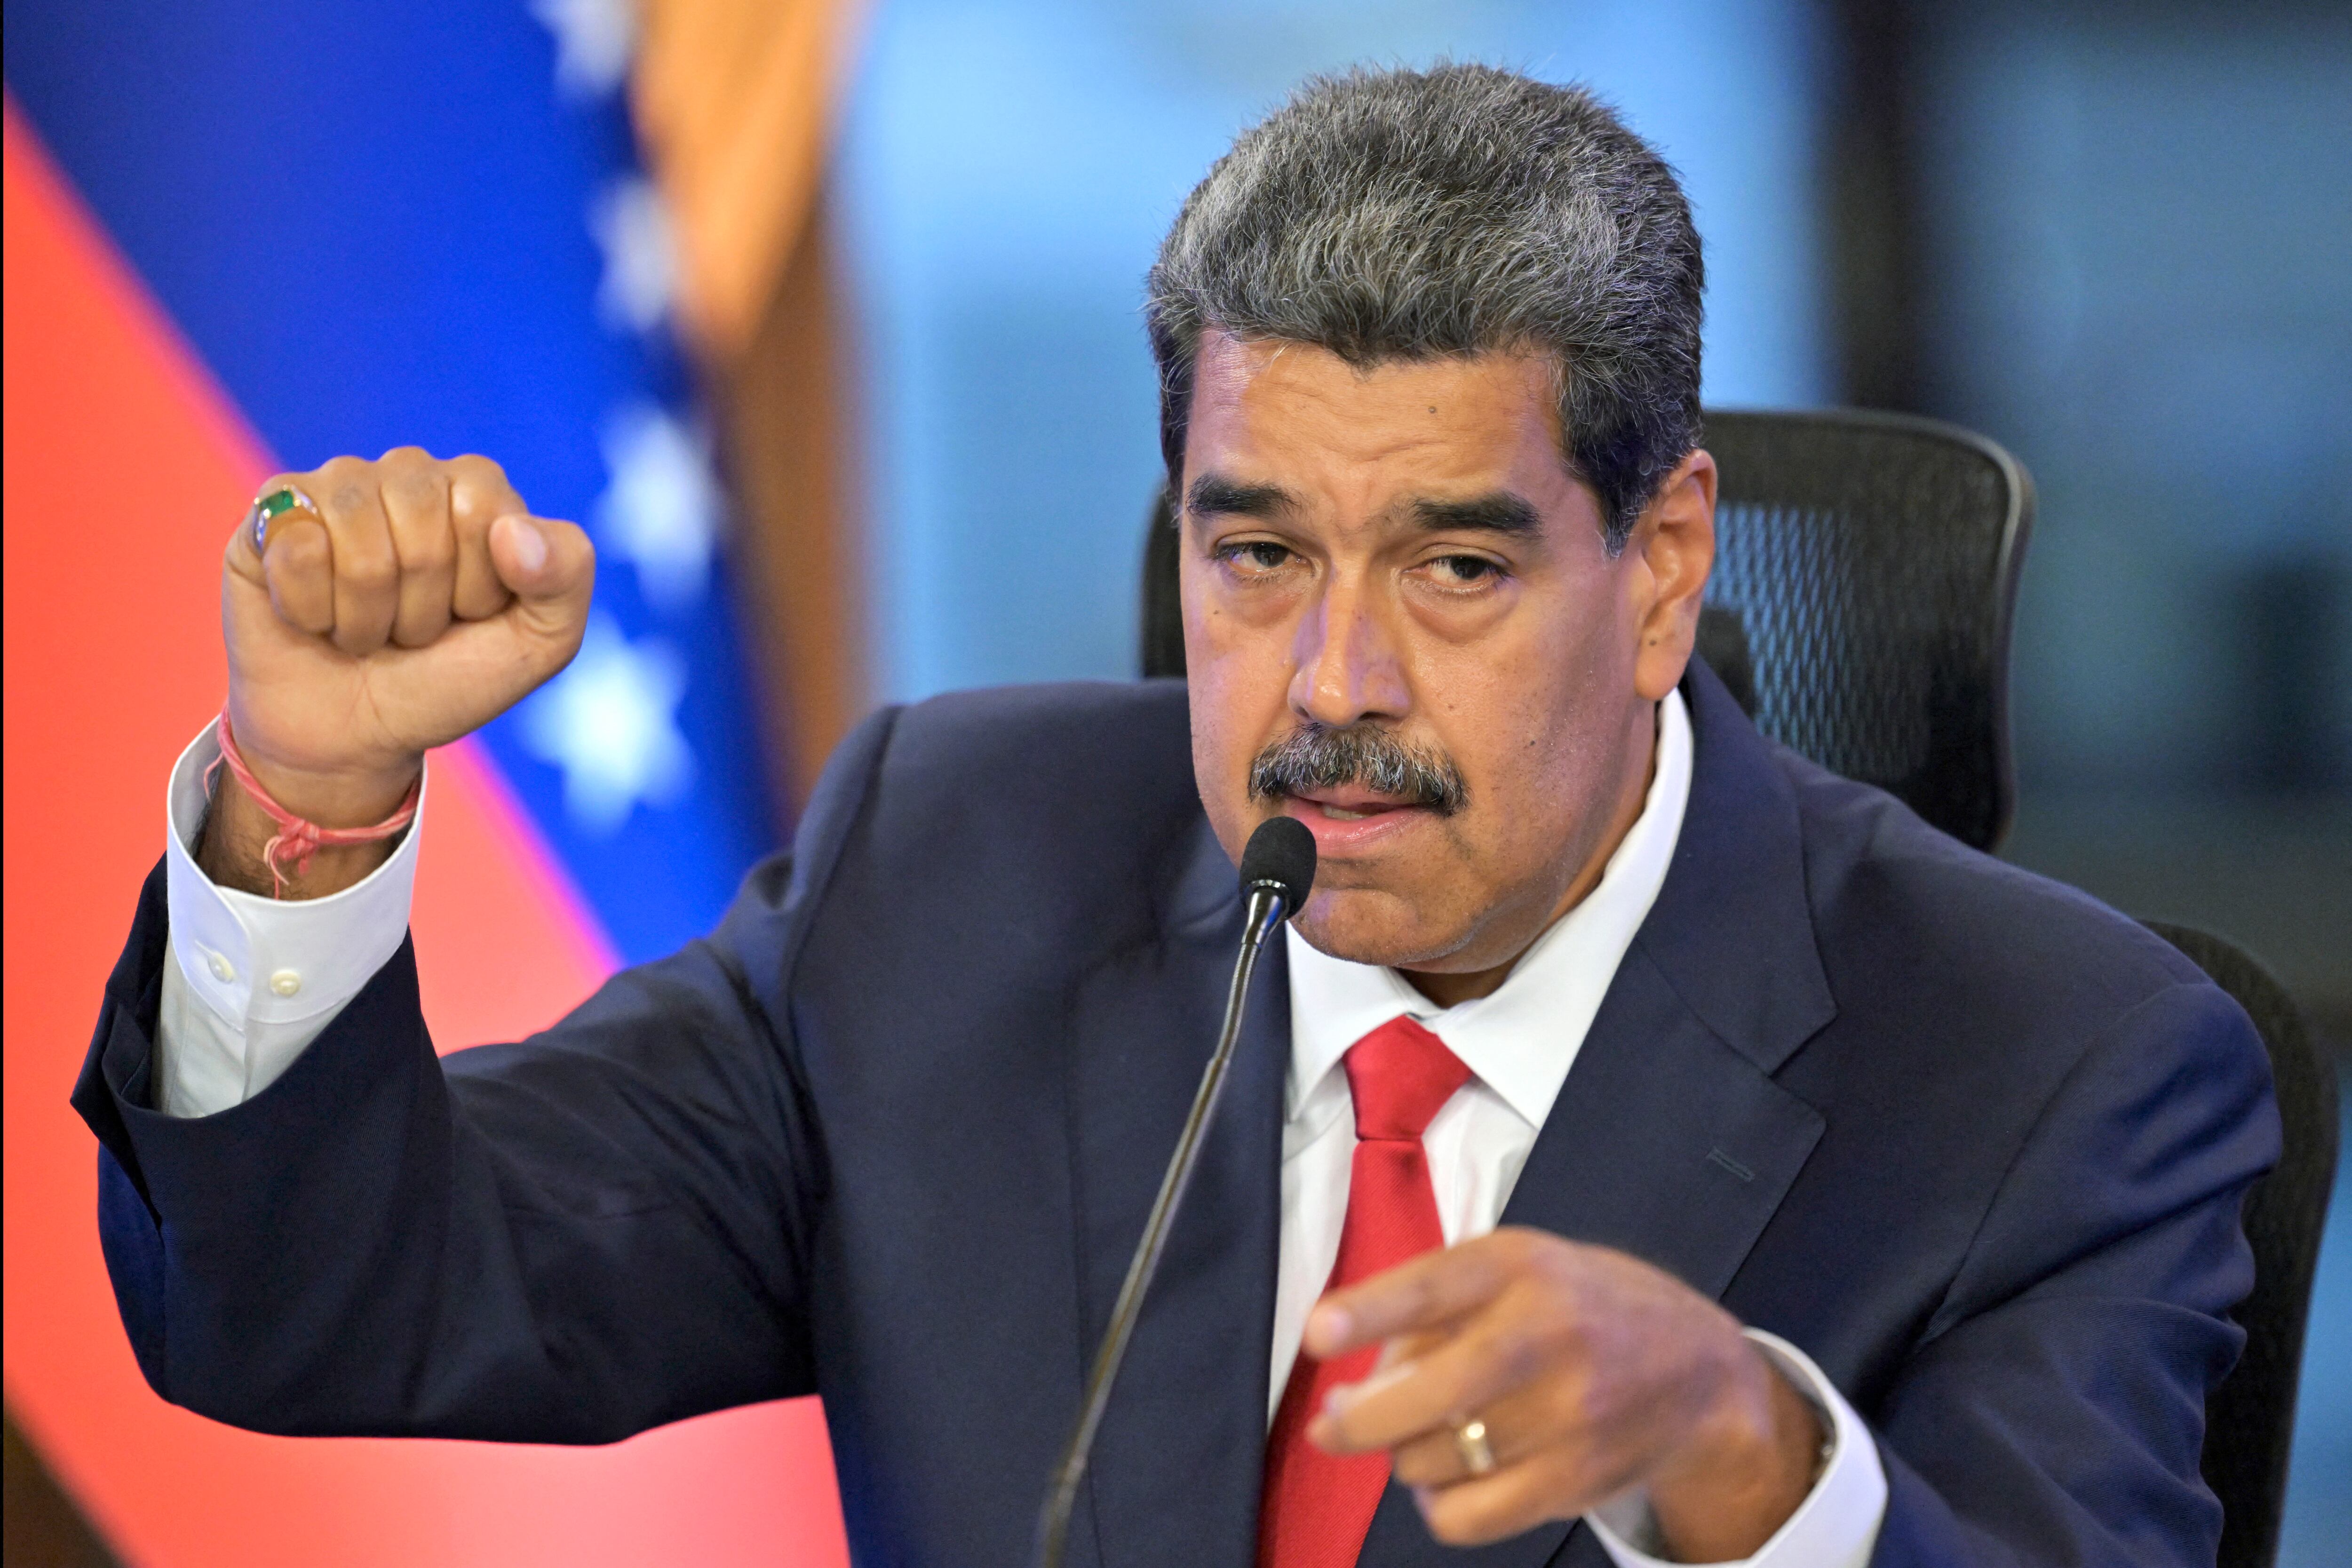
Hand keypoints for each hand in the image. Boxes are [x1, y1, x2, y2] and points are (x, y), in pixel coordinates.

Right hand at [204, 449, 592, 893]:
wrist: (358, 738)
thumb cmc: (449, 681)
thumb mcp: (540, 644)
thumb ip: (565, 576)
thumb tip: (513, 529)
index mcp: (476, 489)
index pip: (483, 508)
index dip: (479, 583)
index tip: (469, 614)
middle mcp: (405, 474)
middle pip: (421, 522)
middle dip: (422, 603)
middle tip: (412, 631)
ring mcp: (334, 489)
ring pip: (358, 539)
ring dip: (366, 615)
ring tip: (367, 629)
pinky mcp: (271, 516)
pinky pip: (295, 548)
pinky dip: (310, 609)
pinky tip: (313, 619)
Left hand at [1305, 1228, 1822, 1560]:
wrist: (1701, 1376)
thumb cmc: (1583, 1309)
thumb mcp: (1518, 1268)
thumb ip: (1434, 1308)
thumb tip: (1356, 1381)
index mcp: (1521, 1266)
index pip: (1433, 1288)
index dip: (1369, 1312)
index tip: (1317, 1334)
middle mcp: (1547, 1336)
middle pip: (1428, 1395)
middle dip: (1357, 1418)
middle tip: (1332, 1421)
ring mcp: (1566, 1416)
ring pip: (1433, 1460)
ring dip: (1406, 1454)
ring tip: (1428, 1433)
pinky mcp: (1574, 1483)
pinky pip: (1466, 1516)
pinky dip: (1439, 1504)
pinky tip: (1448, 1479)